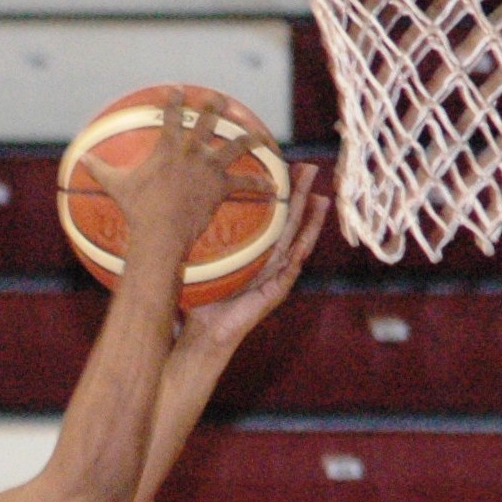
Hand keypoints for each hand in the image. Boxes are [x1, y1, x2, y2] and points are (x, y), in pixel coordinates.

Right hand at [81, 88, 258, 265]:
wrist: (159, 232)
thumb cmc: (138, 210)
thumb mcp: (116, 186)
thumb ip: (100, 169)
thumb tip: (80, 159)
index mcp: (168, 147)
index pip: (171, 115)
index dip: (174, 100)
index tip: (177, 89)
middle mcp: (192, 151)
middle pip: (209, 119)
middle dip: (215, 105)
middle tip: (220, 98)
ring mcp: (209, 167)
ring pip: (236, 144)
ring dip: (249, 138)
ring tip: (259, 136)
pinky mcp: (221, 187)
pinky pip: (246, 183)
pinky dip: (260, 184)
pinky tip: (273, 185)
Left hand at [178, 163, 329, 346]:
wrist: (203, 333)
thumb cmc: (200, 299)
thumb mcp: (201, 260)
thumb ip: (200, 237)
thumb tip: (181, 204)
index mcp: (254, 252)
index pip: (270, 216)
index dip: (278, 193)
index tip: (284, 167)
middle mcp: (268, 261)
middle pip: (288, 222)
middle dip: (299, 196)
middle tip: (309, 168)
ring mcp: (275, 276)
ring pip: (297, 241)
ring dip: (310, 220)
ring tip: (320, 196)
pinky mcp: (275, 292)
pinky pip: (292, 267)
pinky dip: (302, 251)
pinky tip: (310, 236)